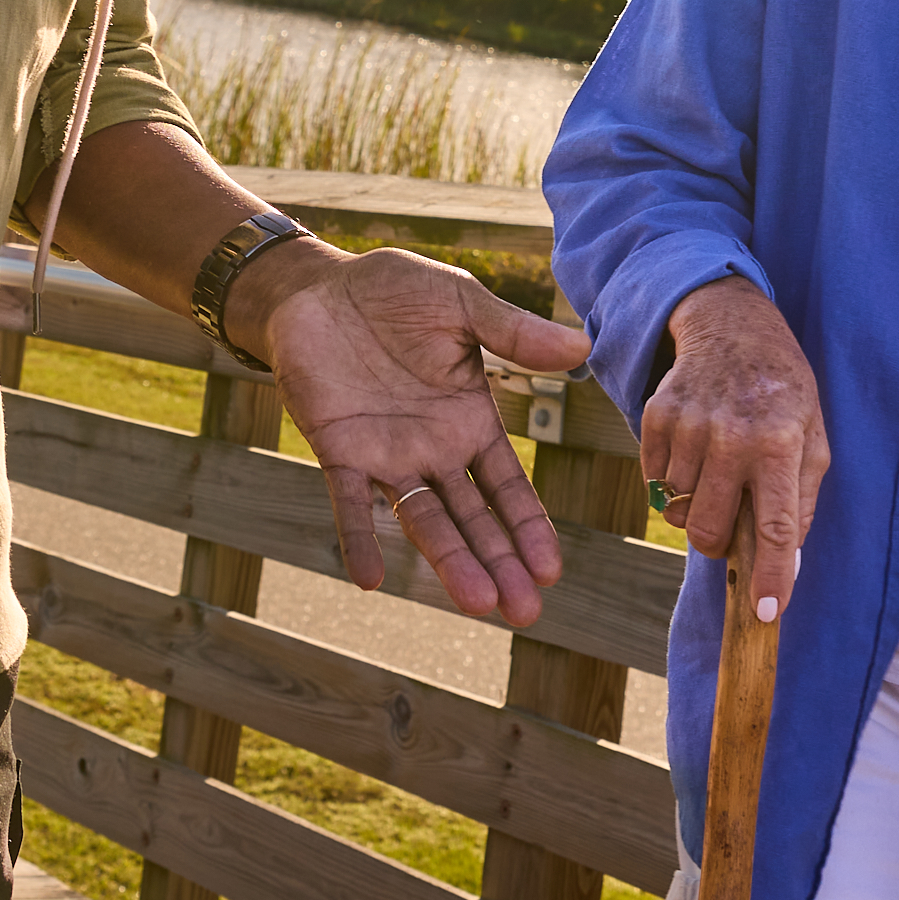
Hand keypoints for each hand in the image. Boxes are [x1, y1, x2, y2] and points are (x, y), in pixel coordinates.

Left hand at [250, 244, 593, 627]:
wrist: (317, 287)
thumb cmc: (393, 294)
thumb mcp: (460, 305)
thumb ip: (512, 333)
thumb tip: (581, 348)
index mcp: (469, 421)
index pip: (506, 486)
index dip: (527, 528)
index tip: (550, 571)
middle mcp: (432, 450)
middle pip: (472, 518)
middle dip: (497, 563)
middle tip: (523, 612)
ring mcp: (385, 455)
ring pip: (423, 518)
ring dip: (447, 560)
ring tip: (476, 603)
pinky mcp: (337, 449)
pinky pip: (348, 502)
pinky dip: (358, 538)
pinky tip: (370, 577)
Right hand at [635, 281, 825, 616]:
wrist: (732, 326)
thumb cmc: (782, 390)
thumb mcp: (814, 436)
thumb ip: (803, 499)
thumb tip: (786, 559)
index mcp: (779, 445)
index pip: (776, 528)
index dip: (771, 577)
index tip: (767, 613)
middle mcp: (732, 438)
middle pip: (710, 531)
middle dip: (719, 543)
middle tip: (731, 522)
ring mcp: (689, 426)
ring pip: (678, 508)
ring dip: (696, 503)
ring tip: (717, 468)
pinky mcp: (656, 417)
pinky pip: (654, 480)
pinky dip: (672, 480)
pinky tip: (694, 450)